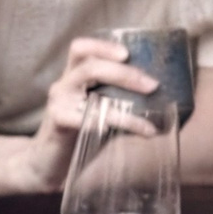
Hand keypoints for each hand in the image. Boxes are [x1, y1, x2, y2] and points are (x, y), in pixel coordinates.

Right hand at [24, 39, 159, 189]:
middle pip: (90, 64)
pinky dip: (121, 121)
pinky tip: (140, 130)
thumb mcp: (101, 115)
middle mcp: (63, 85)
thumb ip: (122, 104)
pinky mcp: (58, 123)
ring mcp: (58, 103)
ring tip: (150, 103)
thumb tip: (164, 101)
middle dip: (124, 72)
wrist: (47, 167)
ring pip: (90, 86)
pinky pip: (91, 117)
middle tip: (152, 84)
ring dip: (124, 90)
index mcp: (72, 78)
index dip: (103, 46)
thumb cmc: (79, 138)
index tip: (128, 53)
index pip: (81, 49)